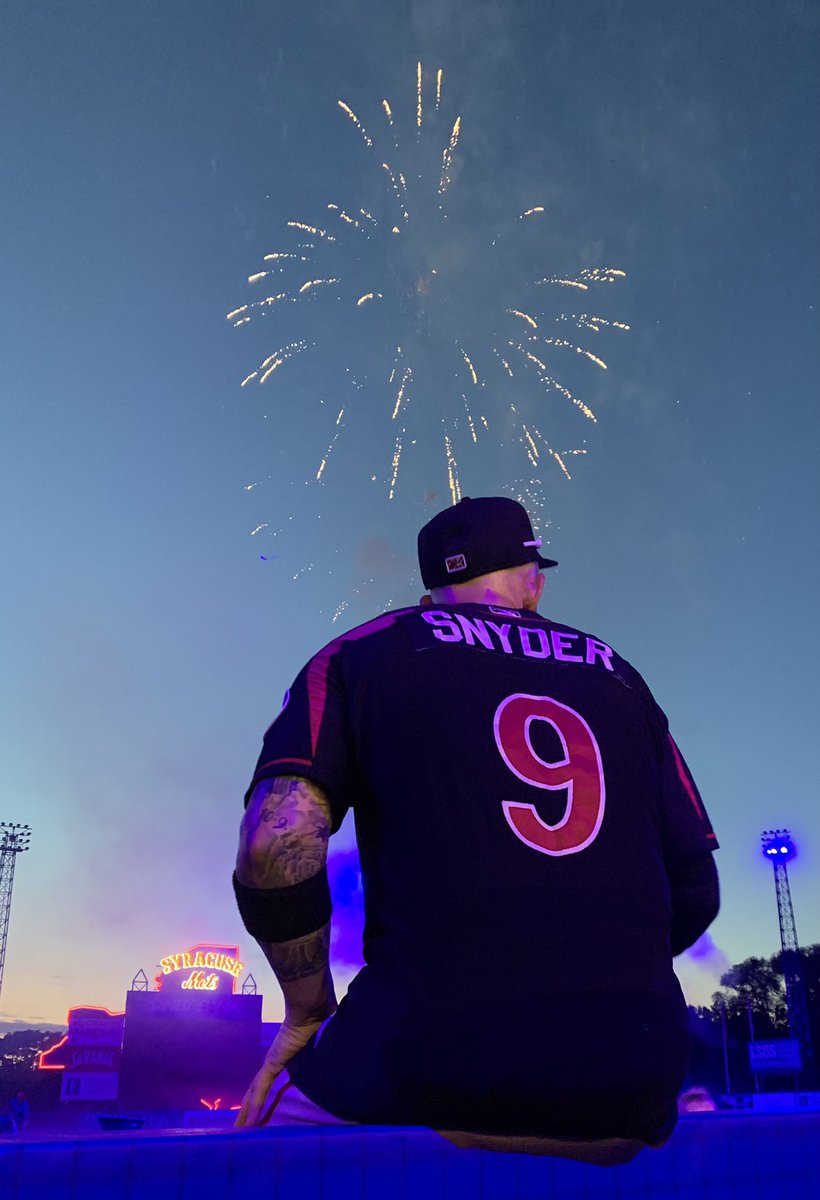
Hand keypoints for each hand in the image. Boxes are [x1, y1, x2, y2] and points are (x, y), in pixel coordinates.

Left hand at [234, 1007, 334, 1126]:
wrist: (312, 1007)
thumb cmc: (321, 1019)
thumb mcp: (327, 1042)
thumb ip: (330, 1049)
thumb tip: (348, 1053)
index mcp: (287, 1056)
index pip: (272, 1079)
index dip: (264, 1094)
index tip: (261, 1108)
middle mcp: (275, 1060)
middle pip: (258, 1089)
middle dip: (249, 1108)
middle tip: (241, 1126)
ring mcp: (271, 1063)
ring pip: (255, 1093)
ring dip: (246, 1112)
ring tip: (238, 1130)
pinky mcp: (272, 1064)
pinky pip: (261, 1090)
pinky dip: (255, 1106)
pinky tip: (248, 1123)